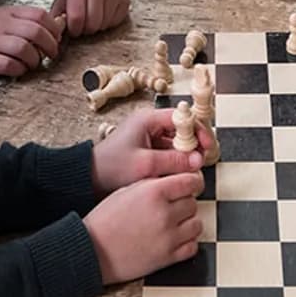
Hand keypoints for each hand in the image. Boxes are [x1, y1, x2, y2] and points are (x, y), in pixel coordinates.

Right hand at [0, 5, 63, 76]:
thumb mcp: (1, 14)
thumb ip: (24, 19)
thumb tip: (53, 27)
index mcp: (8, 13)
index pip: (40, 15)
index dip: (54, 28)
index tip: (56, 38)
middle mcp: (1, 26)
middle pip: (36, 32)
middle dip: (50, 45)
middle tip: (50, 54)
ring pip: (23, 48)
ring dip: (34, 59)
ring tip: (33, 63)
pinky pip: (6, 64)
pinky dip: (18, 69)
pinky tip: (18, 69)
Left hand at [51, 0, 129, 36]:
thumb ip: (57, 15)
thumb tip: (55, 32)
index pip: (77, 18)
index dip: (74, 29)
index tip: (73, 28)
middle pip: (92, 24)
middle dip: (86, 29)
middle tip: (84, 23)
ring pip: (104, 25)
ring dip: (97, 26)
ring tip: (93, 16)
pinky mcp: (124, 0)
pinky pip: (116, 22)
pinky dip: (108, 23)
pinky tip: (104, 14)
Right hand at [83, 174, 203, 283]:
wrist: (91, 250)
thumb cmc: (105, 220)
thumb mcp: (127, 190)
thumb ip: (154, 184)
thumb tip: (176, 180)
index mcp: (154, 193)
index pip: (191, 181)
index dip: (194, 182)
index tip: (193, 184)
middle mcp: (164, 214)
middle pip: (193, 203)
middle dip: (185, 203)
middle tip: (173, 206)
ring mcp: (168, 237)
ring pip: (197, 224)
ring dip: (188, 222)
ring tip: (174, 223)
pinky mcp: (167, 257)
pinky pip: (192, 246)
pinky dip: (187, 242)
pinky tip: (175, 238)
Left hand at [90, 107, 212, 197]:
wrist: (87, 179)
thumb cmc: (110, 168)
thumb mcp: (145, 165)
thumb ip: (174, 161)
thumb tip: (198, 161)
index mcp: (148, 119)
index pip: (182, 117)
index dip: (198, 130)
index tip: (207, 145)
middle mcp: (149, 125)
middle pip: (182, 129)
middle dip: (194, 145)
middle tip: (202, 160)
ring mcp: (148, 137)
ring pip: (176, 142)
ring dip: (186, 154)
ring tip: (193, 169)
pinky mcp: (147, 150)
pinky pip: (168, 152)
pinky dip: (177, 161)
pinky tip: (181, 172)